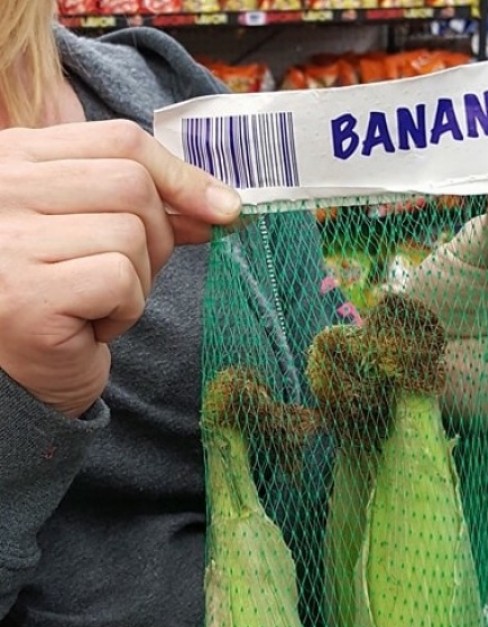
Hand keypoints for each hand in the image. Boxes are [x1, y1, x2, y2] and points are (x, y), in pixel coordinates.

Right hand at [0, 120, 239, 416]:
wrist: (17, 380)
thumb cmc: (61, 304)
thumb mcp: (97, 236)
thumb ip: (146, 208)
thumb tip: (220, 204)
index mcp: (18, 159)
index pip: (120, 139)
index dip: (181, 174)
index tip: (220, 207)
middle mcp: (6, 190)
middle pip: (133, 183)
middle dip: (159, 236)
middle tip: (130, 277)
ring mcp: (12, 242)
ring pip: (130, 234)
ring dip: (137, 282)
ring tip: (99, 304)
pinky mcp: (32, 296)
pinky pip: (120, 281)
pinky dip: (124, 312)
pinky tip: (93, 327)